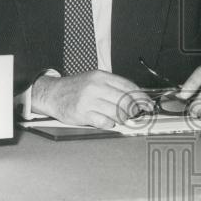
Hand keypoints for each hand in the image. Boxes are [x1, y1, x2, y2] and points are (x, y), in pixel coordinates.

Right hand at [33, 70, 153, 128]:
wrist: (52, 94)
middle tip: (132, 113)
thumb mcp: (94, 80)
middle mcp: (95, 87)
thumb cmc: (75, 89)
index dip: (141, 97)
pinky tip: (105, 120)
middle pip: (126, 101)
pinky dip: (109, 123)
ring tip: (118, 117)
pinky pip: (105, 122)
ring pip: (118, 113)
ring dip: (121, 118)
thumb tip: (137, 98)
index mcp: (100, 77)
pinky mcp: (82, 113)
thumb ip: (114, 86)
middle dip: (133, 110)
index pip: (129, 87)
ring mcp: (88, 100)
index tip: (148, 104)